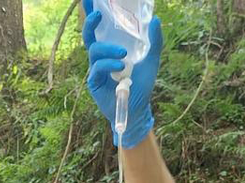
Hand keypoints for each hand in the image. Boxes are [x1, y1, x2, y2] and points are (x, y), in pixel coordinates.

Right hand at [82, 3, 162, 148]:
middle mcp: (100, 56)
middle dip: (90, 22)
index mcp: (110, 48)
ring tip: (123, 54)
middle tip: (98, 15)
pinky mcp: (94, 82)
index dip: (91, 13)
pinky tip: (120, 67)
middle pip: (88, 35)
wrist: (137, 109)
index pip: (99, 28)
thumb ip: (154, 41)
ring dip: (108, 49)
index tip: (90, 0)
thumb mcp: (151, 60)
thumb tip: (156, 19)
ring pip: (94, 50)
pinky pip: (97, 68)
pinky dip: (109, 65)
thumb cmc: (141, 84)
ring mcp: (96, 69)